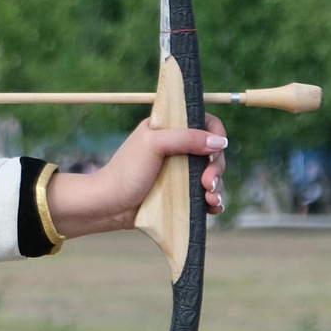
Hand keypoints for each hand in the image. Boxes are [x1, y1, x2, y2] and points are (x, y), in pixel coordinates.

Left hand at [46, 112, 226, 237]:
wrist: (110, 206)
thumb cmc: (126, 172)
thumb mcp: (153, 145)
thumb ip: (186, 138)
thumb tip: (221, 142)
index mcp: (168, 129)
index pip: (203, 122)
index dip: (215, 133)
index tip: (216, 149)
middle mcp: (177, 149)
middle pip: (212, 151)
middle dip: (216, 167)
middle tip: (208, 183)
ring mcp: (180, 173)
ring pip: (212, 175)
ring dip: (217, 186)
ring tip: (210, 199)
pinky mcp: (181, 194)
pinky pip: (205, 196)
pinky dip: (213, 201)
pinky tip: (212, 208)